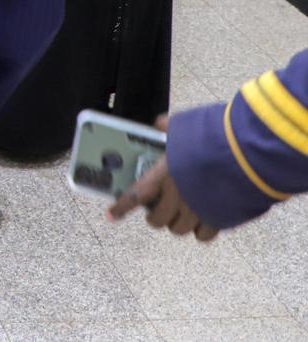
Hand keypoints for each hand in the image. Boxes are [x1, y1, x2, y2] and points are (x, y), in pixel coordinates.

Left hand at [107, 116, 218, 241]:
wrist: (247, 155)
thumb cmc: (212, 138)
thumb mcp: (184, 126)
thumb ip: (168, 127)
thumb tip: (160, 124)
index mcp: (163, 175)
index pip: (134, 196)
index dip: (121, 208)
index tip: (110, 215)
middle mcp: (177, 198)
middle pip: (157, 219)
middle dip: (154, 215)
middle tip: (157, 207)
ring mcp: (198, 212)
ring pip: (179, 229)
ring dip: (176, 222)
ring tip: (180, 212)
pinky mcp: (220, 221)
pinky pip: (204, 235)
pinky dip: (201, 229)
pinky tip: (203, 219)